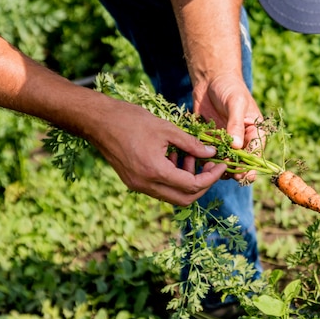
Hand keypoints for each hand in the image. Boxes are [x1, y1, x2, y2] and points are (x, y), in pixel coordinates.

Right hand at [89, 100, 226, 205]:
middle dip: (202, 184)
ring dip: (187, 180)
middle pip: (184, 199)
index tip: (222, 164)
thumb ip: (192, 144)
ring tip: (190, 155)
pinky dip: (173, 177)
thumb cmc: (131, 120)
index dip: (211, 177)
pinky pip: (160, 188)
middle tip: (211, 165)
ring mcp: (138, 186)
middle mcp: (146, 185)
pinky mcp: (133, 182)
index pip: (192, 185)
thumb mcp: (167, 129)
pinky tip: (174, 156)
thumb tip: (211, 154)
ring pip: (172, 195)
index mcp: (155, 171)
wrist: (98, 121)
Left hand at [193, 73, 265, 180]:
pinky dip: (205, 159)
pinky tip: (198, 160)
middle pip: (240, 163)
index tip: (240, 174)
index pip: (255, 154)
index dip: (249, 167)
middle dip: (232, 170)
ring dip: (217, 166)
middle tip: (222, 172)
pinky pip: (209, 155)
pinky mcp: (211, 141)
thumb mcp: (236, 103)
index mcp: (255, 133)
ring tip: (209, 166)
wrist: (211, 79)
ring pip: (224, 162)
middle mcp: (242, 141)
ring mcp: (226, 142)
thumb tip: (237, 146)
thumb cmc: (229, 87)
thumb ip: (236, 124)